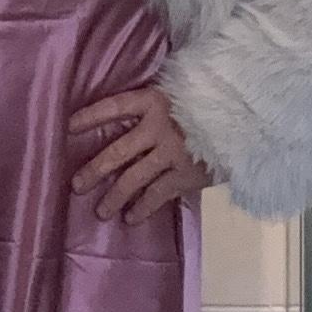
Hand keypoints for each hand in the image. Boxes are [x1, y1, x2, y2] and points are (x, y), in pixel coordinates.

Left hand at [67, 83, 220, 222]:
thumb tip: (124, 114)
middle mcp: (158, 126)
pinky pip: (157, 194)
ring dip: (114, 196)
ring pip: (134, 178)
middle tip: (76, 185)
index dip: (90, 117)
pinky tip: (131, 218)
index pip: (113, 107)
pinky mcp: (186, 174)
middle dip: (94, 170)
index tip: (67, 127)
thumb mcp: (180, 93)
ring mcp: (172, 152)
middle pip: (118, 151)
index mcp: (153, 101)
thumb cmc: (206, 104)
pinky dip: (143, 207)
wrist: (244, 121)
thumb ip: (154, 104)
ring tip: (100, 212)